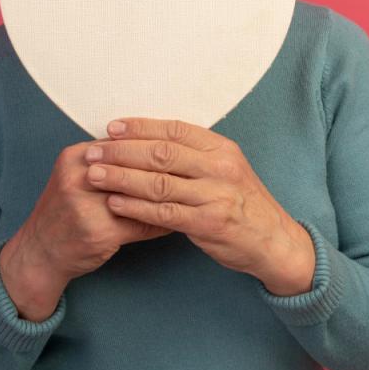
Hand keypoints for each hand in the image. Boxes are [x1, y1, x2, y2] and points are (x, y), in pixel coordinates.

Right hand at [0, 140, 173, 320]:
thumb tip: (152, 150)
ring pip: (141, 193)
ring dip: (169, 195)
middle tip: (193, 171)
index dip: (153, 146)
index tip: (179, 150)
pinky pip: (142, 222)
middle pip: (134, 165)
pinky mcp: (98, 231)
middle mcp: (79, 176)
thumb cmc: (62, 214)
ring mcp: (87, 204)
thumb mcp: (75, 178)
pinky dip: (162, 222)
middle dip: (165, 169)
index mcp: (76, 157)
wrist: (38, 253)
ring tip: (191, 195)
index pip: (124, 143)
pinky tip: (178, 221)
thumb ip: (108, 164)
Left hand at [84, 117, 316, 295]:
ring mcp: (214, 196)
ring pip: (159, 182)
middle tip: (94, 151)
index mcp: (222, 149)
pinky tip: (115, 203)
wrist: (274, 242)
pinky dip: (136, 207)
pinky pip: (164, 213)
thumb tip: (151, 142)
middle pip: (162, 153)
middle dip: (122, 151)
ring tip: (95, 175)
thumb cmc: (244, 204)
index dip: (140, 127)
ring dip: (122, 177)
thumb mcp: (228, 169)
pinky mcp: (208, 223)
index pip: (174, 130)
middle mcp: (219, 168)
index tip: (112, 128)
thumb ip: (196, 156)